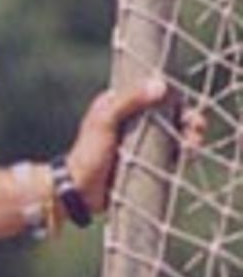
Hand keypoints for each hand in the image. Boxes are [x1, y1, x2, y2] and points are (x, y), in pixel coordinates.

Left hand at [65, 76, 206, 215]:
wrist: (79, 192)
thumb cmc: (88, 153)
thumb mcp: (105, 122)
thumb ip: (129, 101)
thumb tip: (160, 85)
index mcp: (120, 104)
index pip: (154, 93)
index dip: (175, 98)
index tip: (185, 106)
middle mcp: (132, 120)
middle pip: (169, 113)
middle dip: (188, 118)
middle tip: (197, 126)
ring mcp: (140, 142)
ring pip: (173, 133)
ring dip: (189, 135)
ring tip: (194, 143)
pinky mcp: (145, 162)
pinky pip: (170, 154)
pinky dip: (183, 152)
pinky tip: (190, 154)